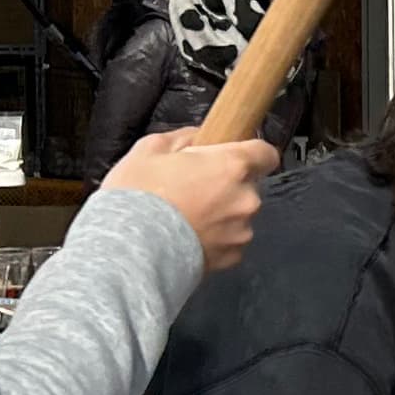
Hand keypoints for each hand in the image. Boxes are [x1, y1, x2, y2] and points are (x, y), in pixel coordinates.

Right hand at [114, 131, 275, 269]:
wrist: (129, 251)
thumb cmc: (138, 196)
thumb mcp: (150, 149)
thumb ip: (183, 137)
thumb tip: (198, 136)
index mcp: (233, 166)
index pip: (266, 152)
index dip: (251, 152)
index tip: (233, 155)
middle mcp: (246, 199)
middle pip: (248, 185)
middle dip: (226, 184)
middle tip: (192, 187)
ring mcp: (241, 231)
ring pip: (238, 215)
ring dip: (221, 213)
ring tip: (186, 217)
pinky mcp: (231, 258)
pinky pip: (229, 241)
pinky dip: (214, 238)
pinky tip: (187, 236)